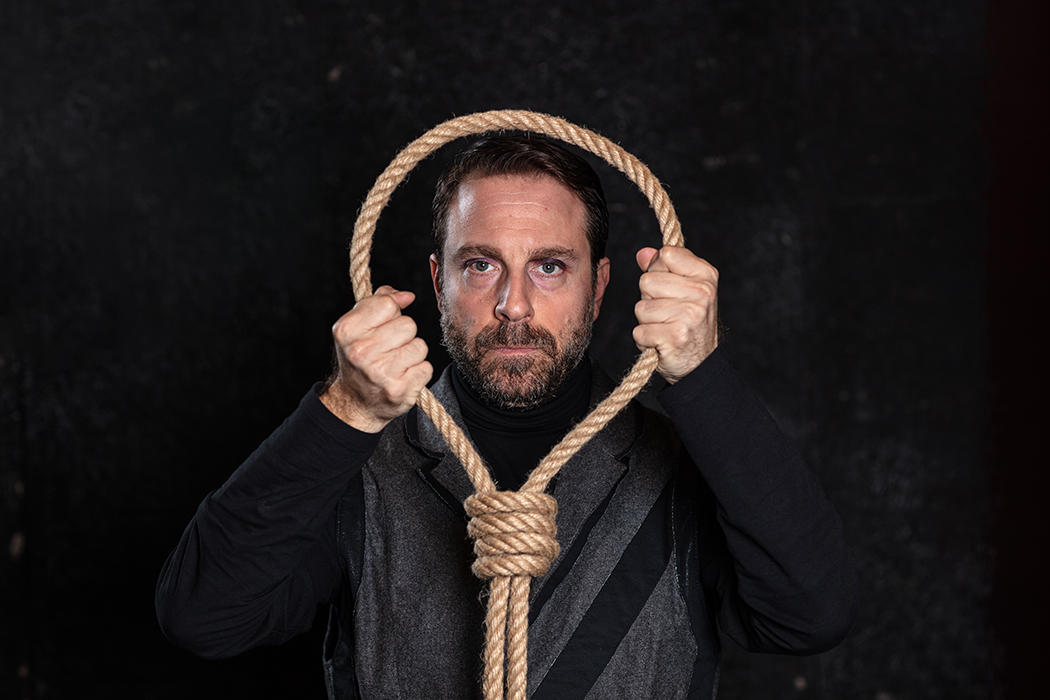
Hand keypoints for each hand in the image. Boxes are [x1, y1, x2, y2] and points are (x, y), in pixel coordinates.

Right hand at [320, 286, 432, 431]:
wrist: (354, 402)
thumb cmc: (360, 358)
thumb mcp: (358, 326)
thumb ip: (380, 302)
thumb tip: (407, 296)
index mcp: (346, 331)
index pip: (387, 304)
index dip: (391, 312)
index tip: (383, 325)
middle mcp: (360, 352)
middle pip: (408, 325)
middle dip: (403, 334)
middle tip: (389, 348)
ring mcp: (380, 373)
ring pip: (420, 346)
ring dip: (413, 353)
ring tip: (396, 363)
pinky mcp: (399, 391)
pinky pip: (426, 368)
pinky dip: (418, 372)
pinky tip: (402, 376)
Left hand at [633, 246, 718, 383]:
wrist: (700, 363)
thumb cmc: (690, 323)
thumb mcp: (683, 289)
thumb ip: (662, 268)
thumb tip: (643, 253)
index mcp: (706, 275)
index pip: (665, 254)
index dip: (657, 270)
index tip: (669, 286)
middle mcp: (702, 293)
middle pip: (647, 280)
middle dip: (649, 298)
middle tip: (668, 313)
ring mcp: (689, 315)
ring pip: (641, 307)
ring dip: (646, 321)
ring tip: (665, 327)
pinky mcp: (675, 337)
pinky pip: (639, 331)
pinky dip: (645, 339)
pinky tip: (661, 342)